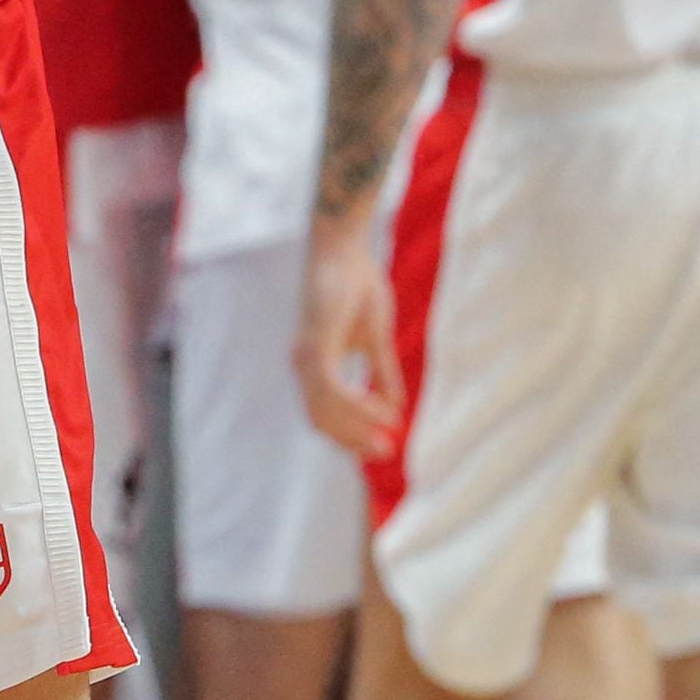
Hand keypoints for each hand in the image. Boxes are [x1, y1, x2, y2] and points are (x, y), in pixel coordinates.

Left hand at [293, 211, 402, 459]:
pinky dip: (360, 405)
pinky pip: (336, 389)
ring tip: (389, 435)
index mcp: (312, 364)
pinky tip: (386, 411)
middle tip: (385, 451)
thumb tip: (396, 407)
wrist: (344, 248)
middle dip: (352, 441)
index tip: (380, 446)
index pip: (322, 414)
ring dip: (360, 427)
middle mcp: (303, 363)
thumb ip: (381, 373)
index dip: (349, 435)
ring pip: (327, 410)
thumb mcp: (375, 338)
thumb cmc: (358, 285)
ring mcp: (306, 355)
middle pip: (320, 421)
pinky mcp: (318, 344)